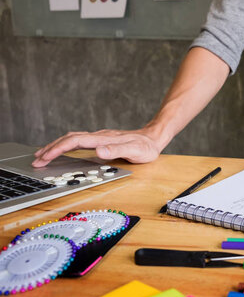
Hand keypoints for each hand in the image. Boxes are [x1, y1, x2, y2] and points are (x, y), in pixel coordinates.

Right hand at [32, 128, 163, 166]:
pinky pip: (78, 140)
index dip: (57, 149)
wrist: (154, 137)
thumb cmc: (145, 147)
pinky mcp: (101, 140)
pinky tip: (63, 150)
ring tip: (43, 154)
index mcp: (102, 139)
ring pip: (72, 138)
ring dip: (56, 146)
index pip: (74, 142)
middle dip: (50, 148)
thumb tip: (98, 151)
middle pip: (68, 139)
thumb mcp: (134, 151)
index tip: (44, 158)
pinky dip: (66, 145)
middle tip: (36, 160)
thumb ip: (116, 151)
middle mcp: (98, 136)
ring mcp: (99, 137)